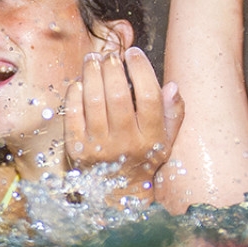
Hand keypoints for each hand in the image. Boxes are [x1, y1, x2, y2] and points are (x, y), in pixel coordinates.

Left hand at [63, 47, 185, 199]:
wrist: (117, 192)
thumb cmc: (144, 159)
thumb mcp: (166, 140)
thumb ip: (173, 113)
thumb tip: (173, 86)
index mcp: (151, 139)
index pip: (148, 97)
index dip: (141, 70)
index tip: (134, 53)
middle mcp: (125, 143)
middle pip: (118, 95)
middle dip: (113, 67)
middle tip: (110, 54)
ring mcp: (99, 146)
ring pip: (94, 100)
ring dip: (92, 73)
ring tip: (93, 59)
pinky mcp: (77, 148)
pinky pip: (74, 113)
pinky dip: (75, 93)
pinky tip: (80, 82)